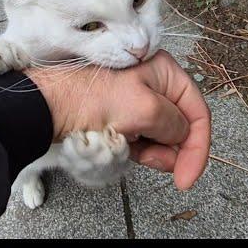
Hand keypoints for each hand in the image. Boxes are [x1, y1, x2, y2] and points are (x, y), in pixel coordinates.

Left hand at [25, 50, 211, 189]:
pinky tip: (124, 147)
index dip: (199, 146)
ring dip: (154, 151)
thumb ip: (175, 124)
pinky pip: (143, 139)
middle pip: (181, 126)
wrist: (48, 106)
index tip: (188, 175)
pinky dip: (139, 149)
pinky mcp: (123, 116)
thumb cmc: (91, 99)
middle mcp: (155, 83)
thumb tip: (182, 135)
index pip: (198, 111)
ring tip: (132, 150)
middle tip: (157, 164)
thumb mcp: (144, 109)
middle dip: (173, 149)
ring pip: (162, 136)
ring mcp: (138, 101)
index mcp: (165, 71)